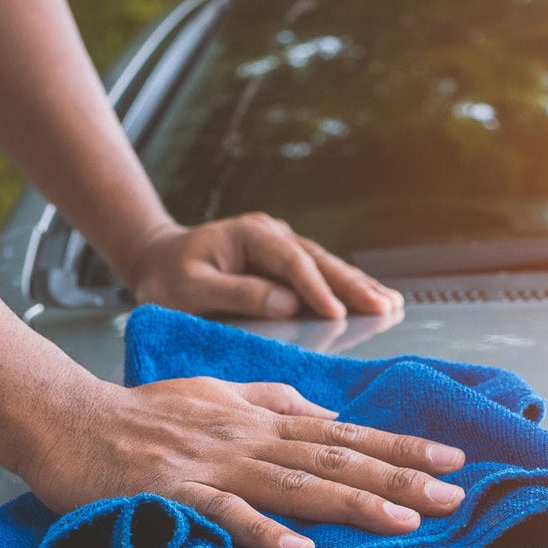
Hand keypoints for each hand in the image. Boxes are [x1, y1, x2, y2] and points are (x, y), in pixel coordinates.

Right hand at [21, 377, 464, 547]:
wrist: (69, 419)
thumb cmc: (137, 412)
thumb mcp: (210, 392)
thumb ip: (266, 398)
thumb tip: (319, 411)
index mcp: (252, 417)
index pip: (339, 432)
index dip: (397, 446)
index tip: (448, 459)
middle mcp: (242, 437)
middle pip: (330, 456)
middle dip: (396, 476)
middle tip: (451, 495)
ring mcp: (209, 465)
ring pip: (291, 482)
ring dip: (350, 501)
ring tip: (401, 521)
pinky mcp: (173, 492)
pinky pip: (223, 513)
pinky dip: (262, 530)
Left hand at [122, 215, 403, 318]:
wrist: (156, 261)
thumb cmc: (167, 277)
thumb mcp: (191, 288)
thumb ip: (236, 294)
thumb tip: (286, 304)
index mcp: (250, 235)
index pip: (291, 261)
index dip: (316, 288)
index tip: (337, 313)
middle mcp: (272, 236)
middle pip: (319, 261)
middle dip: (352, 286)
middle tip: (384, 307)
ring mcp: (279, 248)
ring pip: (326, 267)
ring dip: (357, 286)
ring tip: (390, 304)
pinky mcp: (282, 265)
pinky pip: (318, 276)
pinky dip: (344, 290)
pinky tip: (372, 299)